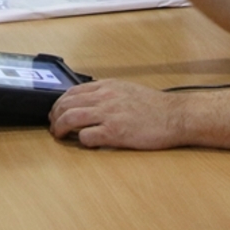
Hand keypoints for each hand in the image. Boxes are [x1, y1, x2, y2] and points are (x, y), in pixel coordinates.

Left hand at [49, 79, 186, 148]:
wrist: (175, 115)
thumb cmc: (155, 106)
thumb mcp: (127, 89)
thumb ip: (107, 93)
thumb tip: (90, 100)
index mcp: (107, 86)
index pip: (72, 92)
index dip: (59, 103)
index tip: (57, 112)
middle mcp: (104, 97)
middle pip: (66, 104)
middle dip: (55, 116)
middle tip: (54, 126)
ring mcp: (109, 114)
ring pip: (70, 118)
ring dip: (60, 128)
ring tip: (59, 135)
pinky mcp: (114, 132)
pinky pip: (86, 136)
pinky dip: (81, 141)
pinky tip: (85, 142)